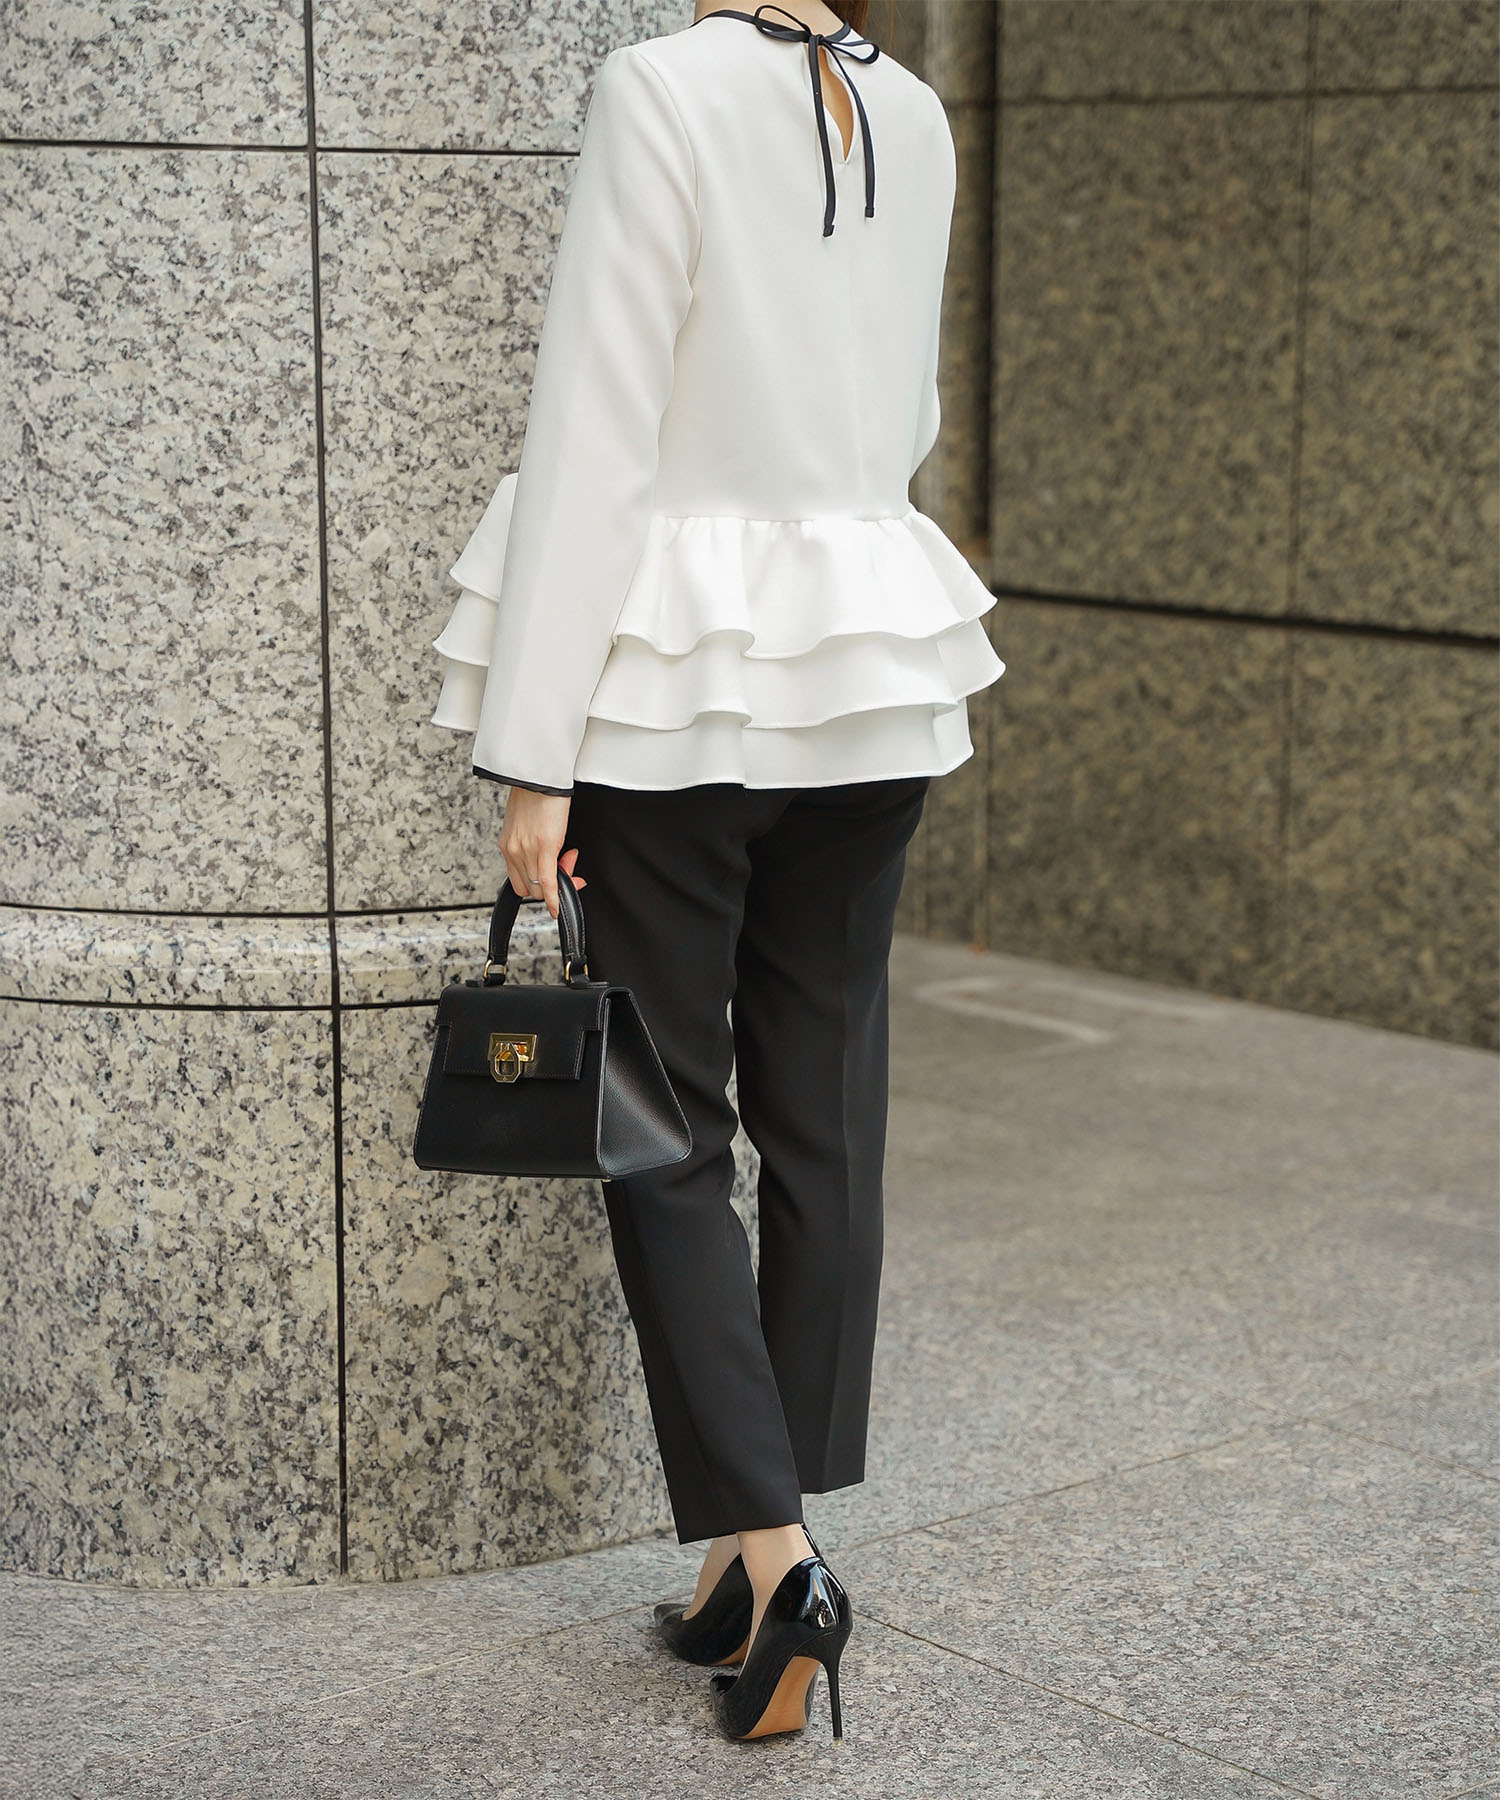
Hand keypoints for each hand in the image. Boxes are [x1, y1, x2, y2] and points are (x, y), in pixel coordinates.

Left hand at [498, 788, 586, 919]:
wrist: (538, 773)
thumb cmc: (536, 791)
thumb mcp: (527, 821)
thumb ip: (533, 841)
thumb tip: (555, 854)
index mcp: (507, 845)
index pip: (520, 880)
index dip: (538, 884)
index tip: (556, 873)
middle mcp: (513, 851)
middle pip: (529, 888)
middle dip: (550, 885)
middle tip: (568, 865)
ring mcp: (526, 851)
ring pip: (540, 888)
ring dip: (560, 882)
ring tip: (571, 859)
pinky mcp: (543, 848)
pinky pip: (548, 883)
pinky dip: (556, 898)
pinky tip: (560, 907)